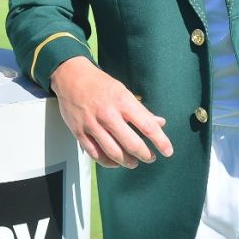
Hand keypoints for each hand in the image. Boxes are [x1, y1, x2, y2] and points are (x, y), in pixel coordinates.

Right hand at [49, 57, 171, 168]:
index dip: (160, 141)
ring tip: (133, 162)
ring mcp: (92, 124)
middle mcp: (108, 114)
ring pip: (114, 152)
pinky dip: (108, 162)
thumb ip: (141, 110)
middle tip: (150, 157)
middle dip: (145, 155)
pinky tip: (115, 162)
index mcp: (122, 101)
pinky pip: (95, 154)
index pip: (147, 126)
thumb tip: (160, 123)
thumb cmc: (99, 84)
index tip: (168, 150)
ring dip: (127, 162)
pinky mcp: (79, 131)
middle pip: (132, 144)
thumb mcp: (123, 91)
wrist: (70, 76)